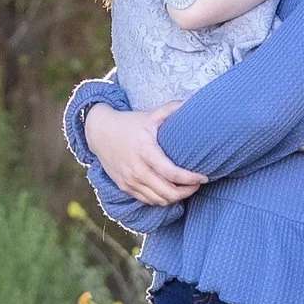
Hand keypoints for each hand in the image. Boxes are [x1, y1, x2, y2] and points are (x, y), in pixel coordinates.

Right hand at [84, 101, 201, 206]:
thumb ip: (171, 109)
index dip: (191, 179)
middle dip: (187, 191)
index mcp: (146, 152)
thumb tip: (193, 102)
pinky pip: (148, 201)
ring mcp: (130, 181)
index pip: (172, 174)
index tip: (203, 176)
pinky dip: (162, 200)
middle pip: (168, 192)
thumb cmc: (129, 124)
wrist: (100, 133)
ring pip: (159, 200)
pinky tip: (170, 191)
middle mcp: (137, 170)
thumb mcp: (150, 115)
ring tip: (186, 189)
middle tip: (198, 184)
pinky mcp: (125, 187)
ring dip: (176, 198)